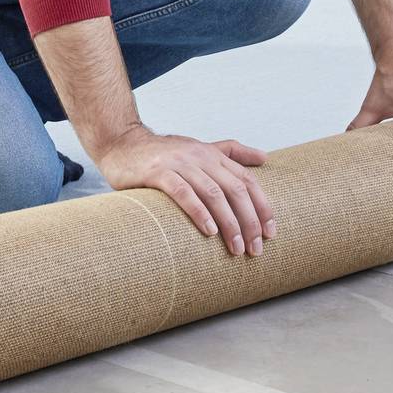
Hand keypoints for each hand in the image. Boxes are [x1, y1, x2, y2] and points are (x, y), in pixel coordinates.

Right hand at [95, 124, 274, 255]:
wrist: (122, 144)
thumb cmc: (163, 153)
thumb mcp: (200, 149)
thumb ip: (231, 152)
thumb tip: (264, 158)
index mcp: (212, 155)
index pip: (246, 180)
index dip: (262, 206)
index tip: (270, 232)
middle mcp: (200, 157)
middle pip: (234, 189)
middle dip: (250, 221)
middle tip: (256, 248)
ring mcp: (179, 164)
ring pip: (213, 194)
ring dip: (229, 223)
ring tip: (236, 248)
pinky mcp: (158, 172)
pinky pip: (183, 193)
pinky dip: (199, 212)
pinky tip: (209, 231)